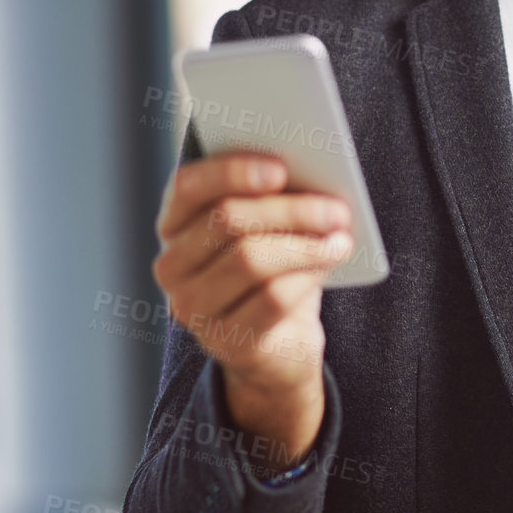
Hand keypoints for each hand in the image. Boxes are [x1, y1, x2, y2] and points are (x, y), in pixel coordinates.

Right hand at [152, 152, 353, 467]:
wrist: (278, 343)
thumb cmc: (273, 270)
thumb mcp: (267, 229)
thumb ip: (272, 197)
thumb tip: (308, 171)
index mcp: (173, 225)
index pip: (187, 187)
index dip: (231, 172)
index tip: (280, 168)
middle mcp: (172, 267)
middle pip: (227, 220)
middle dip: (289, 210)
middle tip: (336, 208)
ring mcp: (193, 308)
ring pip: (250, 260)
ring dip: (305, 245)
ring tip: (341, 238)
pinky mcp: (226, 341)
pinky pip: (271, 299)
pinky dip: (307, 276)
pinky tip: (329, 263)